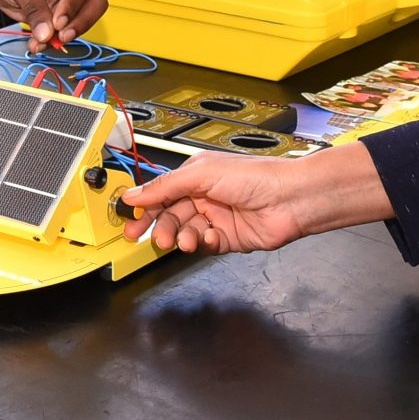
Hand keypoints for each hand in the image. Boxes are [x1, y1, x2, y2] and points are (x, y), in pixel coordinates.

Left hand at [0, 0, 106, 51]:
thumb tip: (46, 34)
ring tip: (41, 42)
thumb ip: (34, 10)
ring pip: (85, 21)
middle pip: (96, 3)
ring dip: (65, 36)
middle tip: (62, 36)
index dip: (72, 6)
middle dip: (80, 23)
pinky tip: (38, 44)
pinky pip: (68, 31)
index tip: (58, 22)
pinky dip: (54, 41)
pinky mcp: (66, 15)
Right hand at [119, 142, 392, 253]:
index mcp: (195, 175)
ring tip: (185, 240)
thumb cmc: (253, 177)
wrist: (290, 199)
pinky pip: (205, 245)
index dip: (144, 207)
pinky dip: (201, 244)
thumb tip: (133, 194)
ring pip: (185, 232)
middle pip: (170, 216)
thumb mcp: (201, 175)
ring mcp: (216, 218)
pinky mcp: (228, 239)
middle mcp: (204, 196)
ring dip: (180, 237)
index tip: (129, 220)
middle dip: (158, 227)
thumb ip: (165, 187)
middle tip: (147, 238)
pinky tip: (206, 239)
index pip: (161, 193)